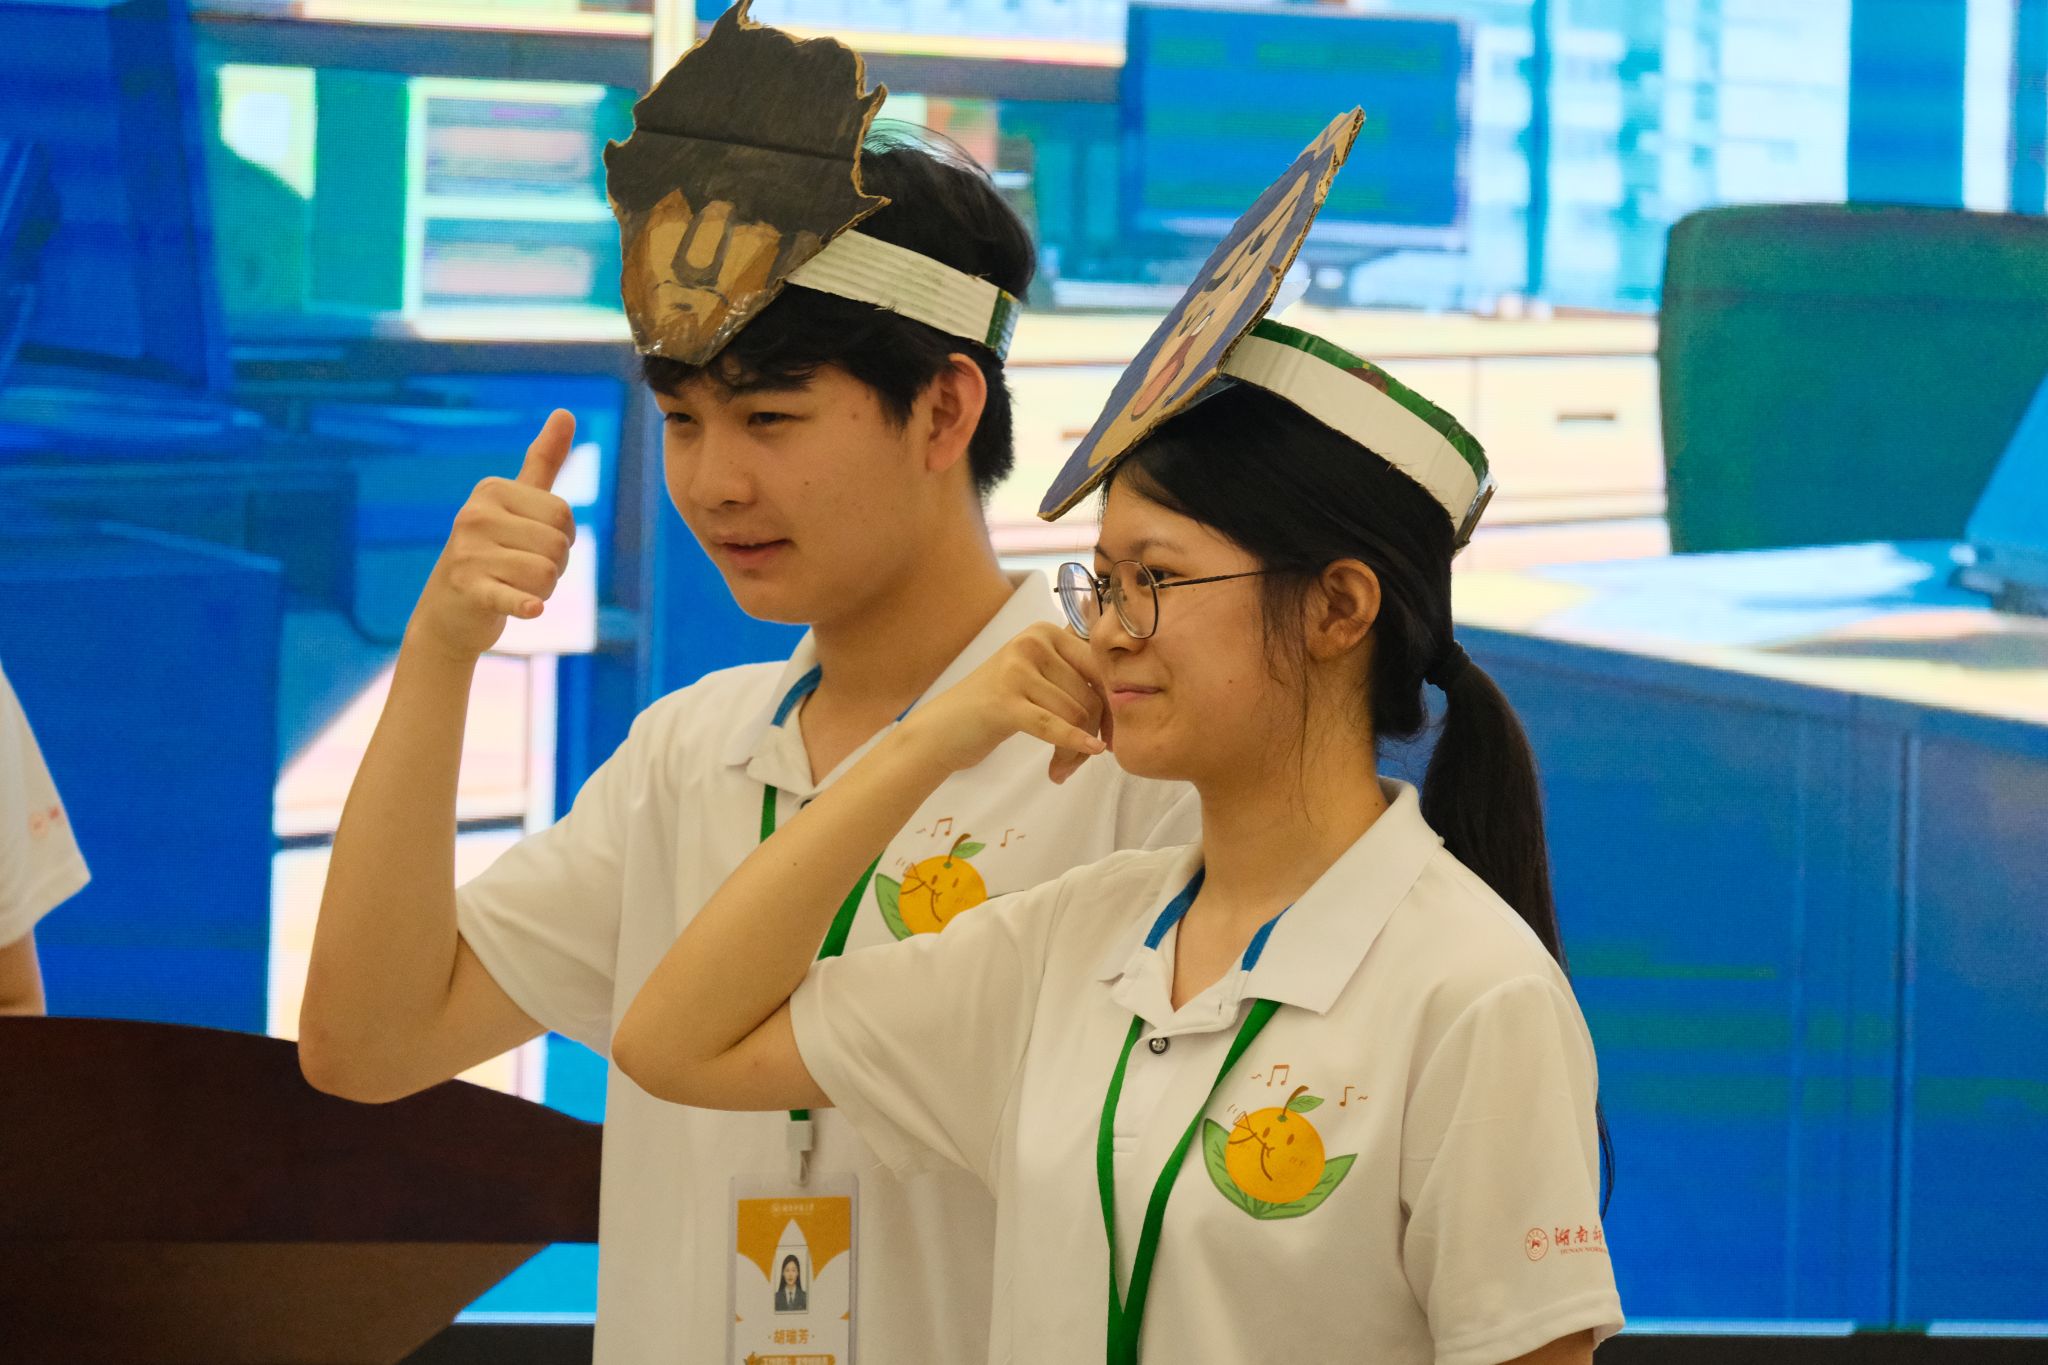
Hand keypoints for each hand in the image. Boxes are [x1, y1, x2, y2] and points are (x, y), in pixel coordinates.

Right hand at [409, 410, 577, 660]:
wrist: (448, 613)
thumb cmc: (493, 553)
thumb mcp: (515, 504)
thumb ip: (543, 461)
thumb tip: (567, 411)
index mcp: (491, 490)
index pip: (563, 515)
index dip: (561, 539)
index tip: (530, 546)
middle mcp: (474, 514)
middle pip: (558, 545)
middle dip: (554, 567)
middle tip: (521, 571)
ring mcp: (468, 552)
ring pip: (547, 575)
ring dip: (542, 590)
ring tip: (511, 587)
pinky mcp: (469, 590)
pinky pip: (514, 596)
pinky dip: (526, 605)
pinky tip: (533, 610)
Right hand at [897, 623, 1107, 782]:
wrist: (944, 729)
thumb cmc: (996, 706)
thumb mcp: (1036, 677)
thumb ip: (1074, 677)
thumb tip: (1128, 694)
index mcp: (1045, 632)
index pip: (1099, 668)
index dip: (1112, 704)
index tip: (1110, 733)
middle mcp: (1032, 642)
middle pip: (1090, 693)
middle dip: (1092, 731)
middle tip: (1079, 761)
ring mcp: (1017, 669)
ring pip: (1075, 713)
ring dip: (1075, 749)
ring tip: (1062, 768)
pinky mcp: (1006, 701)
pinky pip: (1053, 725)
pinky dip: (1074, 742)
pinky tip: (1088, 753)